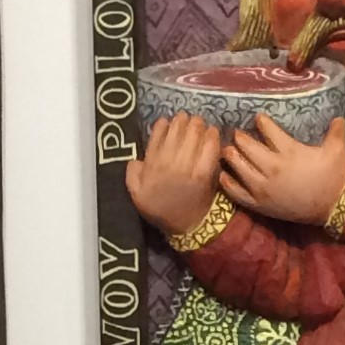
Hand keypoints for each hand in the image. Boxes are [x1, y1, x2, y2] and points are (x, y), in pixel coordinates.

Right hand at [125, 113, 223, 234]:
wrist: (186, 226)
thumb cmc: (161, 208)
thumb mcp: (136, 194)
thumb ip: (132, 173)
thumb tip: (137, 158)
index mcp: (151, 166)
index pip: (157, 135)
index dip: (164, 124)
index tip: (169, 121)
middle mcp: (168, 163)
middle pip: (177, 131)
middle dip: (183, 120)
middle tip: (187, 119)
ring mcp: (187, 167)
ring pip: (193, 135)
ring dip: (197, 124)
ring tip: (198, 122)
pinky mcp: (204, 172)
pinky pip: (209, 148)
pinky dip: (211, 137)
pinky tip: (212, 131)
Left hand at [221, 114, 344, 224]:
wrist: (336, 208)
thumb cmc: (335, 177)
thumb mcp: (337, 151)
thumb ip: (336, 132)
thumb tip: (339, 116)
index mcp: (289, 151)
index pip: (268, 130)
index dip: (261, 122)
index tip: (258, 118)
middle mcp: (273, 167)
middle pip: (248, 147)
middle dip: (240, 138)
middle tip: (237, 133)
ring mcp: (265, 188)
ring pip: (239, 167)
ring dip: (231, 156)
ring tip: (227, 150)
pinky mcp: (262, 205)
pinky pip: (239, 193)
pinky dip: (229, 183)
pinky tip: (224, 176)